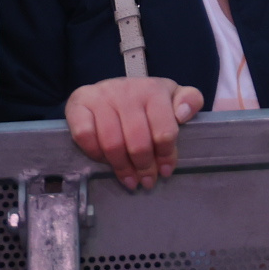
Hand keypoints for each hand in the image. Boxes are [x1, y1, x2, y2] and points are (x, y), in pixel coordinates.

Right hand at [65, 76, 202, 190]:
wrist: (108, 88)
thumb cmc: (144, 99)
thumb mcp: (171, 95)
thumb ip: (189, 101)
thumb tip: (184, 114)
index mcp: (153, 90)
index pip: (164, 130)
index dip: (166, 156)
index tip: (165, 171)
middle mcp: (127, 90)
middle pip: (138, 141)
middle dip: (144, 167)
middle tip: (147, 181)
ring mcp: (101, 97)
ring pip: (112, 143)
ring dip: (122, 167)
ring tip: (130, 180)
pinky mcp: (79, 104)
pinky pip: (85, 137)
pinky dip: (95, 154)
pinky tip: (104, 161)